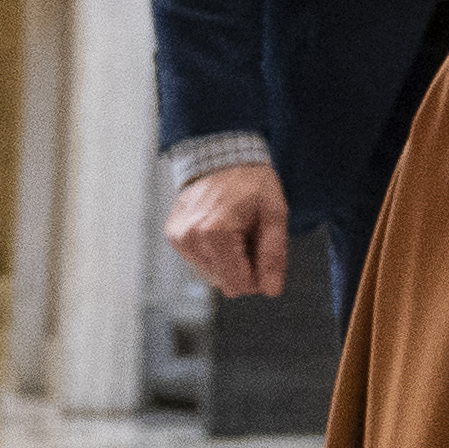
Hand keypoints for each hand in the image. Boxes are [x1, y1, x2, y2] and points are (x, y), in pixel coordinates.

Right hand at [163, 161, 290, 301]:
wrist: (221, 157)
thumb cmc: (252, 182)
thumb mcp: (274, 214)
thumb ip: (273, 254)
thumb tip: (271, 290)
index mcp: (215, 234)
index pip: (238, 285)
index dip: (258, 274)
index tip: (263, 250)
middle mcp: (190, 239)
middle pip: (225, 284)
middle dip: (243, 266)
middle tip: (250, 234)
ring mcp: (178, 239)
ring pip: (212, 276)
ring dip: (228, 260)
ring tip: (235, 229)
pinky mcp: (173, 237)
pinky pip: (200, 263)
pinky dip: (214, 253)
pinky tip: (221, 229)